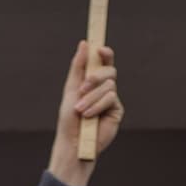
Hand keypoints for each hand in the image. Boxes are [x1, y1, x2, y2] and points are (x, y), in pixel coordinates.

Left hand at [47, 40, 122, 185]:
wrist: (74, 141)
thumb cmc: (69, 118)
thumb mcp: (71, 89)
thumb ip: (78, 66)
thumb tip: (85, 43)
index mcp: (92, 81)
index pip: (102, 62)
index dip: (104, 53)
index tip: (100, 49)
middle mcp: (103, 88)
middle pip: (109, 70)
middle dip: (95, 77)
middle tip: (83, 88)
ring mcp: (111, 99)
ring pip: (109, 85)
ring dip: (92, 97)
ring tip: (81, 110)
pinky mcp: (117, 110)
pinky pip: (111, 98)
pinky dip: (98, 105)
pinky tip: (89, 115)